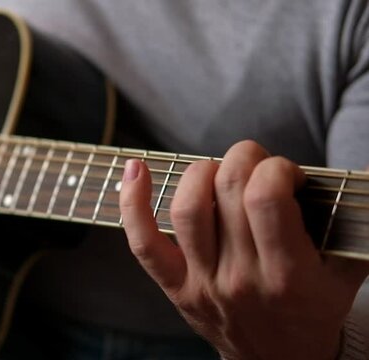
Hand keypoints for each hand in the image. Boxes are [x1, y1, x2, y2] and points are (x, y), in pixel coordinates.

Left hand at [119, 140, 368, 358]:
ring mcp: (202, 283)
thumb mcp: (345, 271)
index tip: (285, 174)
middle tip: (255, 165)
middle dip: (243, 159)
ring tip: (218, 171)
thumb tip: (364, 174)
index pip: (265, 198)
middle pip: (227, 192)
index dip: (275, 168)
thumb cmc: (313, 310)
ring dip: (201, 173)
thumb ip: (356, 226)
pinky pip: (143, 242)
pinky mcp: (175, 286)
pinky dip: (134, 203)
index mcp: (288, 275)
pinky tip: (137, 169)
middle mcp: (240, 279)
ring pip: (186, 209)